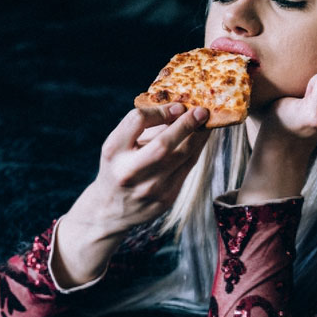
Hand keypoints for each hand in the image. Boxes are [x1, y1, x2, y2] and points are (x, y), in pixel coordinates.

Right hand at [52, 104, 209, 286]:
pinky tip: (200, 140)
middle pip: (163, 144)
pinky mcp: (166, 199)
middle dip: (186, 125)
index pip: (137, 121)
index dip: (160, 111)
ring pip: (183, 157)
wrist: (110, 210)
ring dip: (199, 137)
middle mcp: (130, 172)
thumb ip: (143, 126)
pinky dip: (196, 151)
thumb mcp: (119, 145)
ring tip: (207, 124)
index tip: (177, 106)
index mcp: (114, 152)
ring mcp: (150, 188)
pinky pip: (187, 169)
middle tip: (202, 111)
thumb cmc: (118, 167)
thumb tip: (179, 109)